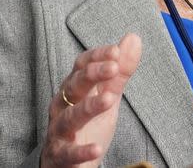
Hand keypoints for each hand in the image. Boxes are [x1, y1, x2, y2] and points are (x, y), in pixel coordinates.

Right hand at [40, 33, 141, 167]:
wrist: (69, 163)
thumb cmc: (88, 125)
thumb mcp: (108, 96)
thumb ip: (120, 72)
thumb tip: (133, 38)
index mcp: (74, 88)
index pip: (81, 66)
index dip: (97, 57)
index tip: (116, 51)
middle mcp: (63, 106)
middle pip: (74, 86)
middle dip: (92, 75)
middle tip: (113, 67)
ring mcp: (59, 130)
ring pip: (70, 117)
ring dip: (89, 107)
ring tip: (109, 100)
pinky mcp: (60, 155)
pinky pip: (68, 153)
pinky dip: (81, 151)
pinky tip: (97, 149)